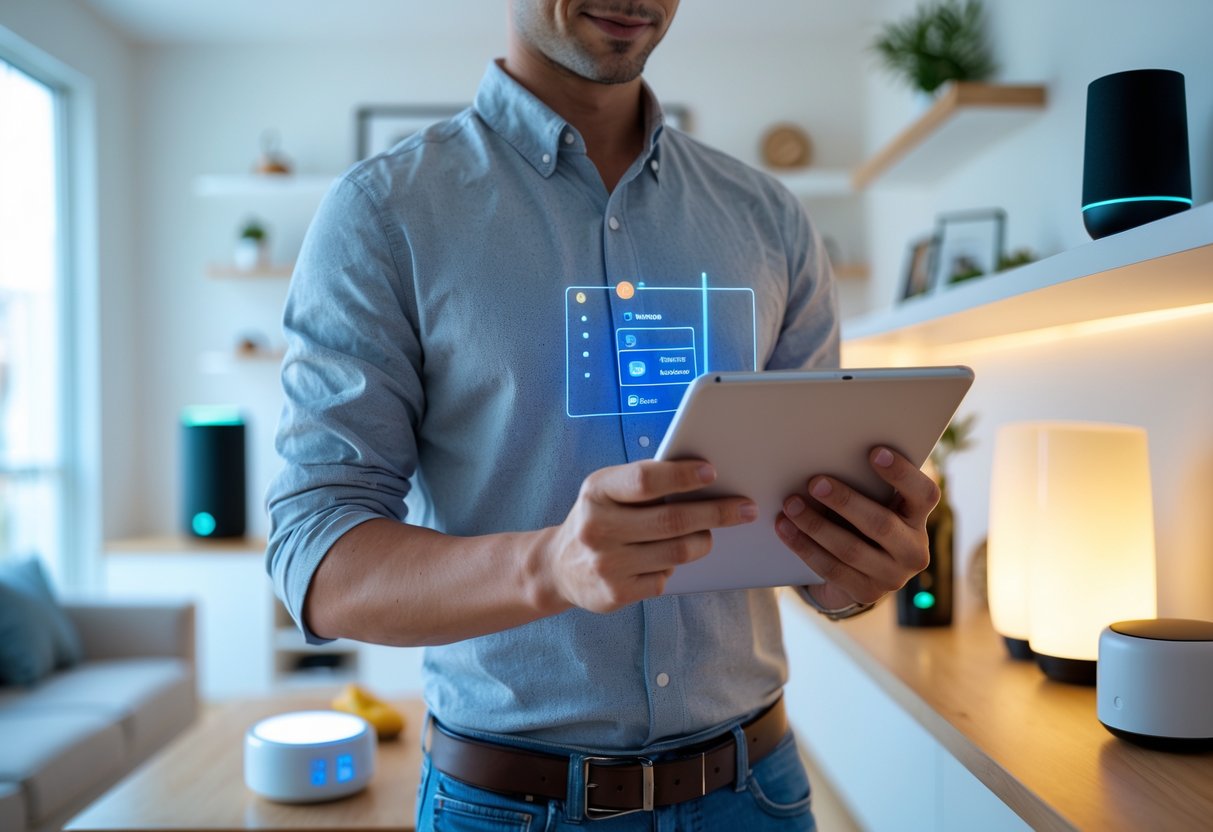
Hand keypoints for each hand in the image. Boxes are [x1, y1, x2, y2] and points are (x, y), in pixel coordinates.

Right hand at [543, 460, 757, 612]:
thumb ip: (643, 484)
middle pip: (672, 520)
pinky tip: (666, 560)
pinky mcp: (615, 594)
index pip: (646, 480)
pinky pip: (664, 579)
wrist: (559, 567)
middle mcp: (597, 527)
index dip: (682, 476)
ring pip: (677, 553)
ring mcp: (606, 564)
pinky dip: (673, 568)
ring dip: (702, 542)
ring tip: (708, 535)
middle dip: (716, 513)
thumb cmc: (599, 518)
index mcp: (597, 491)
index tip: (713, 472)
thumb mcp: (608, 492)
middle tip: (745, 508)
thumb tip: (705, 479)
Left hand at [775, 447, 937, 610]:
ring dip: (815, 525)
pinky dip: (804, 546)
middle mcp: (913, 550)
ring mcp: (892, 577)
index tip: (874, 452)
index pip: (924, 494)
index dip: (902, 473)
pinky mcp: (866, 592)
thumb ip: (864, 486)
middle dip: (845, 501)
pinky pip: (831, 569)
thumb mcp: (873, 504)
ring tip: (790, 505)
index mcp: (919, 518)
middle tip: (814, 482)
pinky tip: (785, 529)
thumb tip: (824, 457)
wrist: (859, 573)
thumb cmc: (862, 521)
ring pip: (851, 549)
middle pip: (881, 523)